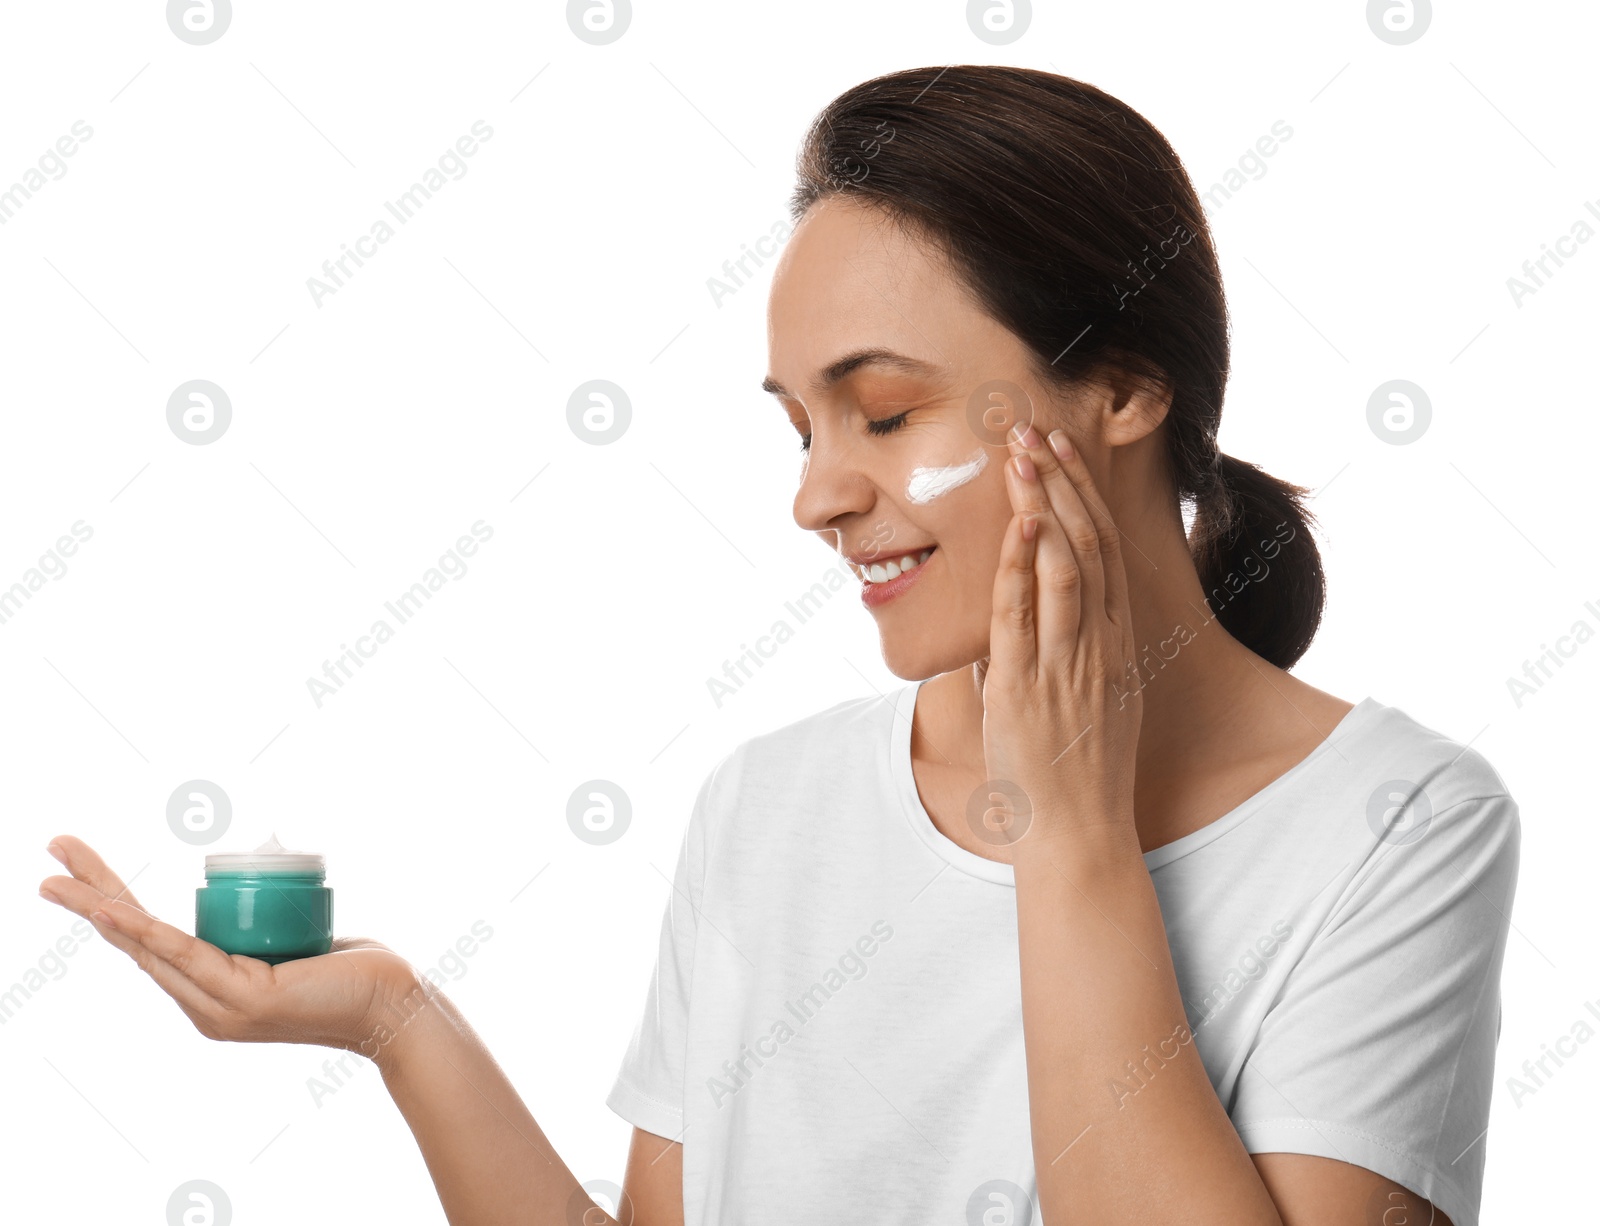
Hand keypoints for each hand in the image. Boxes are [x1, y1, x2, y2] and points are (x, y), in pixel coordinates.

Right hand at [39, 835, 426, 1060]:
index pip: (151, 945)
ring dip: (102, 904)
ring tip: (60, 875)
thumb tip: (261, 897)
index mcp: (210, 996)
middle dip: (90, 895)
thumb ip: (270, 936)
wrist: (394, 1007)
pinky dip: (145, 932)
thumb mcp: (294, 949)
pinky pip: (184, 956)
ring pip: (148, 945)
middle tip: (50, 856)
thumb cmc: (353, 974)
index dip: (113, 909)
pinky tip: (113, 913)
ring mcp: (219, 1008)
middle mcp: (204, 1007)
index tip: (81, 873)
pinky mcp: (243, 999)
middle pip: (134, 942)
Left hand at [980, 423, 1141, 851]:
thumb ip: (1067, 652)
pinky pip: (1025, 618)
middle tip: (1035, 429)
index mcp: (1115, 645)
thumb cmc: (1078, 772)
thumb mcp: (1090, 701)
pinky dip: (1022, 568)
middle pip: (1087, 546)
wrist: (1078, 835)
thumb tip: (1032, 613)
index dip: (1083, 496)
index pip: (1104, 552)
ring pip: (1063, 569)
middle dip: (1061, 482)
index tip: (1062, 451)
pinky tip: (1019, 526)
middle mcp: (1099, 647)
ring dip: (1042, 506)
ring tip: (1022, 456)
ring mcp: (1066, 665)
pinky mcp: (1028, 689)